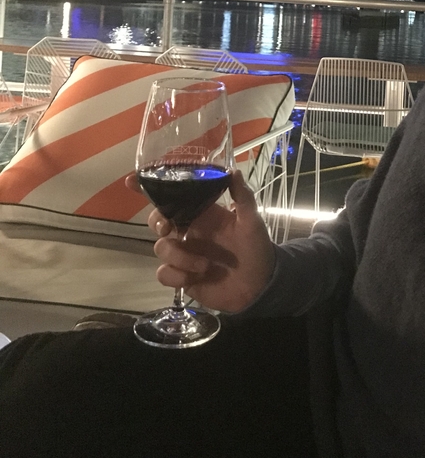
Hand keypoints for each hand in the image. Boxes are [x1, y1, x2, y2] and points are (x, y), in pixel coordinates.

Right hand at [127, 169, 274, 311]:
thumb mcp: (252, 220)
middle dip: (157, 222)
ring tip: (205, 264)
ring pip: (160, 248)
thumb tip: (233, 171)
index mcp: (202, 213)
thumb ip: (243, 197)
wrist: (260, 285)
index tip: (131, 181)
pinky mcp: (181, 276)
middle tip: (169, 228)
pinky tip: (195, 277)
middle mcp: (189, 230)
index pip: (174, 196)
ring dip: (180, 256)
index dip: (151, 188)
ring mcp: (183, 253)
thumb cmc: (256, 247)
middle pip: (157, 220)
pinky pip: (164, 273)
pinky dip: (177, 275)